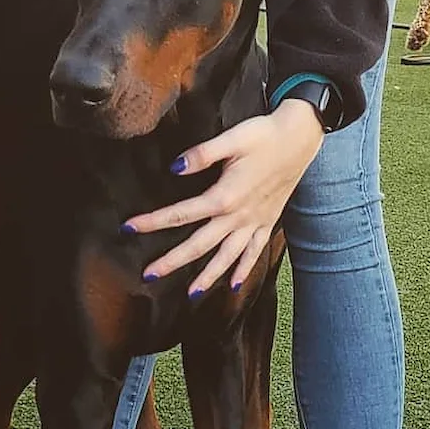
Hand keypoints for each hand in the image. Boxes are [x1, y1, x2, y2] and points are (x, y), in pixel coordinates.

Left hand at [122, 99, 323, 294]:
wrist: (301, 137)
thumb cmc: (264, 135)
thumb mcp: (231, 139)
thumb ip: (201, 155)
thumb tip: (173, 167)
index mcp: (224, 196)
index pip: (180, 214)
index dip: (152, 222)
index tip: (129, 229)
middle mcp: (238, 216)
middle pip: (200, 244)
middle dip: (173, 261)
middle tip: (148, 274)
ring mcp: (255, 222)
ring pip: (228, 257)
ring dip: (209, 276)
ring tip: (191, 293)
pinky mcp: (268, 221)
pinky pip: (254, 252)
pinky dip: (244, 269)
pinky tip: (235, 284)